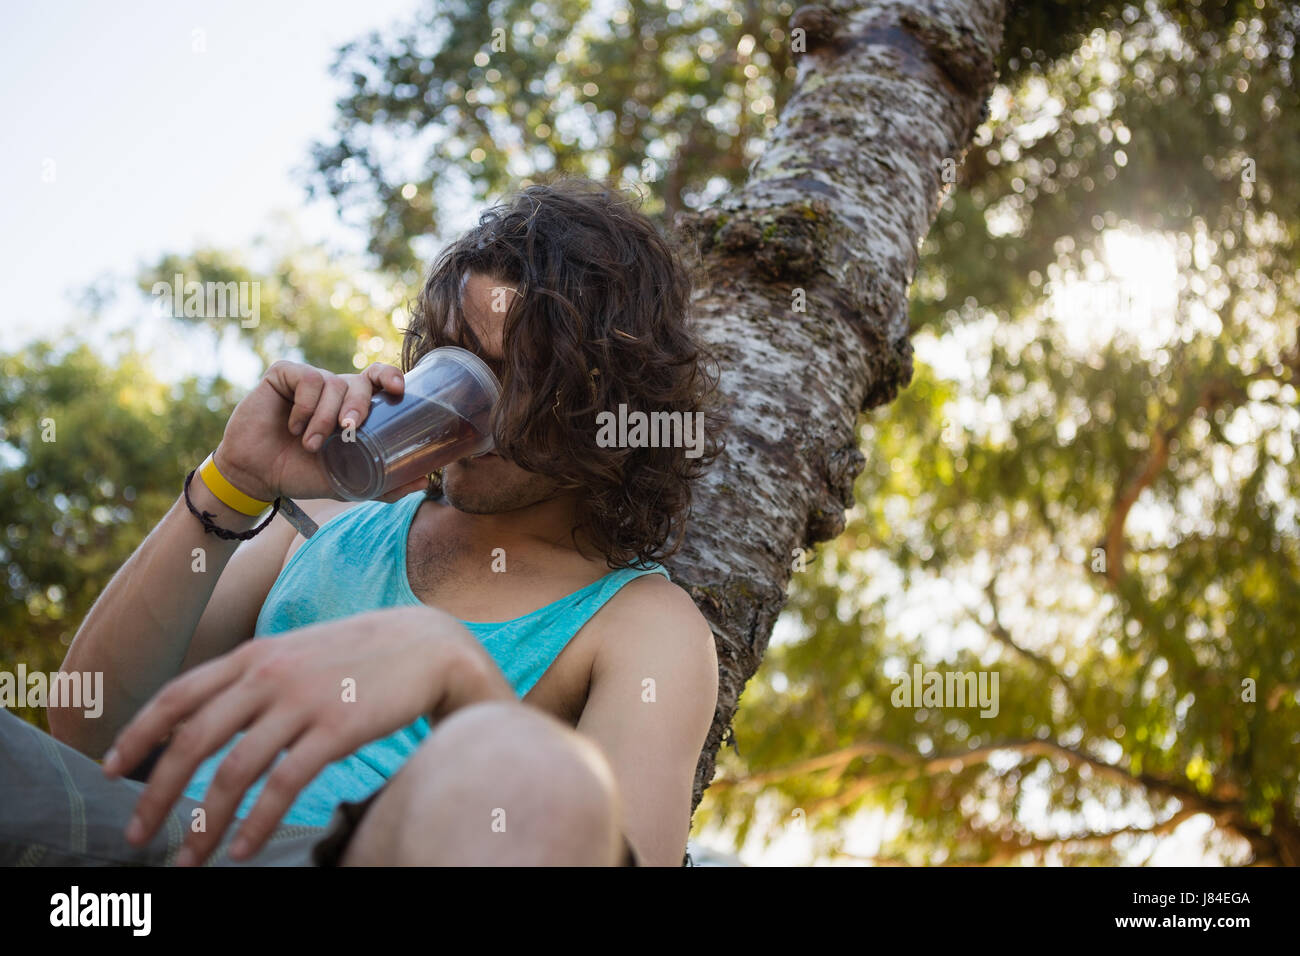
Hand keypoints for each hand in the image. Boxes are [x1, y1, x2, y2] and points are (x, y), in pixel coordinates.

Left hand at [100, 606, 511, 865]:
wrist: (429, 645)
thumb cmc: (361, 657)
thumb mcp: (298, 653)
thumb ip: (256, 677)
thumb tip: (210, 717)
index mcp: (254, 656)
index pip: (177, 695)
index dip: (137, 734)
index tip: (110, 769)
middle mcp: (268, 675)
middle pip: (192, 740)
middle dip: (157, 793)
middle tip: (137, 834)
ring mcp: (302, 701)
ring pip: (233, 770)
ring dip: (205, 822)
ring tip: (191, 858)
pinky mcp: (336, 729)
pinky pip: (283, 784)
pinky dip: (257, 823)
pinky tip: (245, 848)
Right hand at [213, 360, 406, 501]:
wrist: (258, 477)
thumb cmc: (304, 474)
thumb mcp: (350, 483)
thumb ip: (386, 484)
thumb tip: (425, 483)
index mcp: (354, 406)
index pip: (379, 379)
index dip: (390, 376)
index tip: (398, 390)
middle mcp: (335, 389)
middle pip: (361, 381)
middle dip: (359, 406)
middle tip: (349, 430)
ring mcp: (309, 380)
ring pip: (333, 383)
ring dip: (325, 418)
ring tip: (310, 445)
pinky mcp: (283, 375)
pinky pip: (306, 379)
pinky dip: (304, 407)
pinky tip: (293, 427)